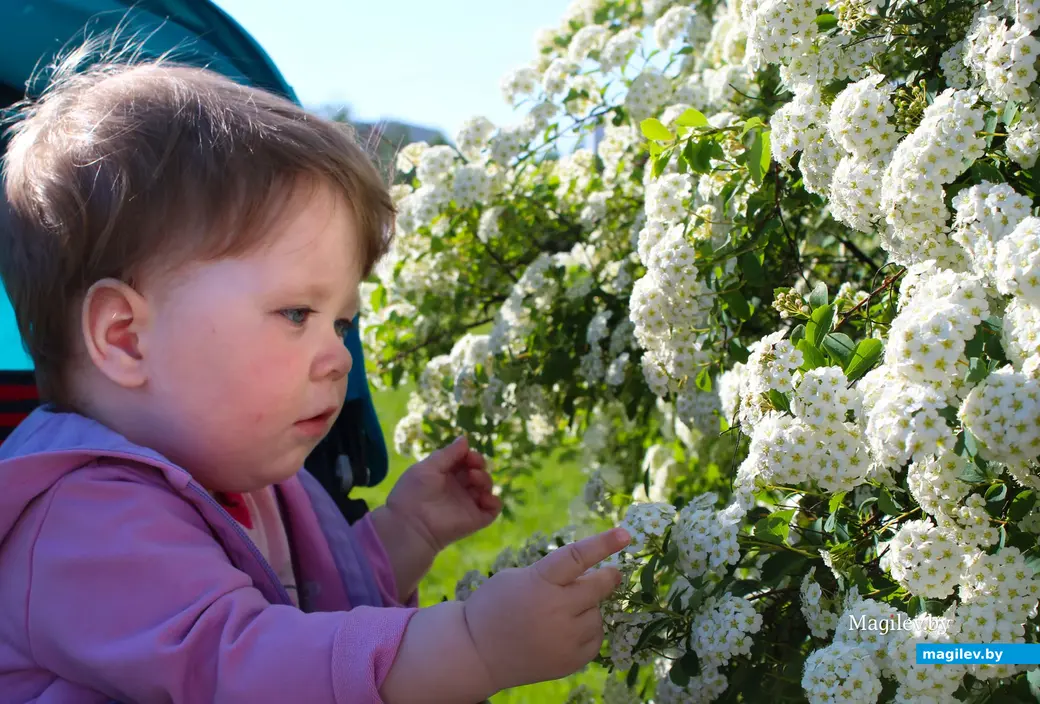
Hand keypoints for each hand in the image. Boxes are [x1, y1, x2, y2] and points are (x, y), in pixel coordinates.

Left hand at [384, 436, 501, 556]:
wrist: (411, 524)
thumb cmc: (414, 492)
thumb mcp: (428, 467)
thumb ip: (448, 453)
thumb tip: (464, 439)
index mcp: (445, 476)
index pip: (464, 461)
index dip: (469, 455)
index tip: (467, 454)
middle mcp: (458, 489)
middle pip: (477, 471)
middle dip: (479, 464)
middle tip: (473, 465)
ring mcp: (468, 504)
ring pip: (486, 487)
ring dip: (485, 478)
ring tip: (474, 479)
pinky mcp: (476, 519)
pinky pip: (493, 508)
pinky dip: (494, 501)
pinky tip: (484, 496)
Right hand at [461, 527, 630, 691]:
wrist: (477, 653)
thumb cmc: (495, 606)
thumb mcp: (519, 578)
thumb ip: (554, 574)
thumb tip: (593, 575)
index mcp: (539, 583)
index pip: (576, 557)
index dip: (603, 544)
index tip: (625, 534)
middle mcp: (556, 611)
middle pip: (598, 587)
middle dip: (607, 577)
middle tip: (611, 573)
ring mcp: (565, 639)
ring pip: (597, 614)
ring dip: (588, 608)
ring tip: (562, 612)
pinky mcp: (571, 661)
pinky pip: (595, 638)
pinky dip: (587, 631)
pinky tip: (565, 631)